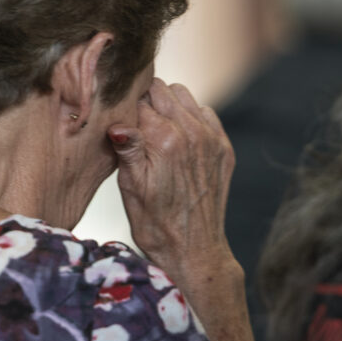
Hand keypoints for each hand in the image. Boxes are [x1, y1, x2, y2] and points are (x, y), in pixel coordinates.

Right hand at [108, 78, 235, 275]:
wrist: (193, 251)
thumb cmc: (155, 225)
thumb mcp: (131, 188)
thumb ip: (127, 150)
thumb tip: (117, 124)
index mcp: (164, 140)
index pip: (138, 100)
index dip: (124, 109)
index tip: (119, 122)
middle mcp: (192, 132)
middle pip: (161, 90)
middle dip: (145, 102)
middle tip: (136, 126)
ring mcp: (212, 139)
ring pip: (183, 96)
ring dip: (168, 106)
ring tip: (156, 132)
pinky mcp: (224, 148)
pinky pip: (205, 113)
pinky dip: (190, 118)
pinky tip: (179, 140)